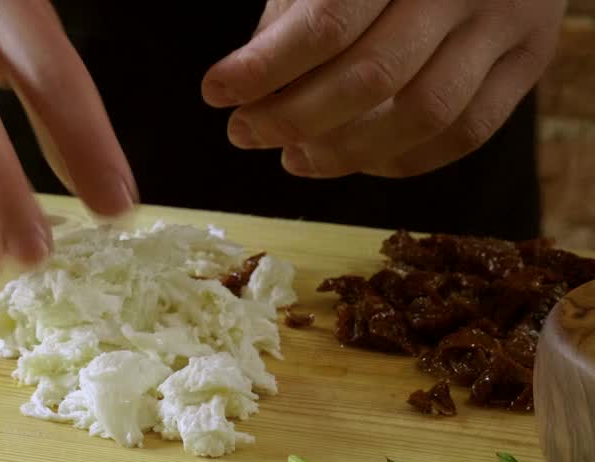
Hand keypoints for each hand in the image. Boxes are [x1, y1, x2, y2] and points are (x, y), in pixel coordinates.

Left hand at [201, 0, 564, 178]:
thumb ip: (296, 14)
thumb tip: (250, 85)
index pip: (328, 24)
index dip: (264, 67)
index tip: (216, 91)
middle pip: (372, 77)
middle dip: (294, 118)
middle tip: (245, 132)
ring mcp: (506, 24)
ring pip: (424, 115)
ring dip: (344, 152)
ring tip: (292, 157)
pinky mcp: (531, 61)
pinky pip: (466, 134)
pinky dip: (402, 159)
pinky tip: (353, 159)